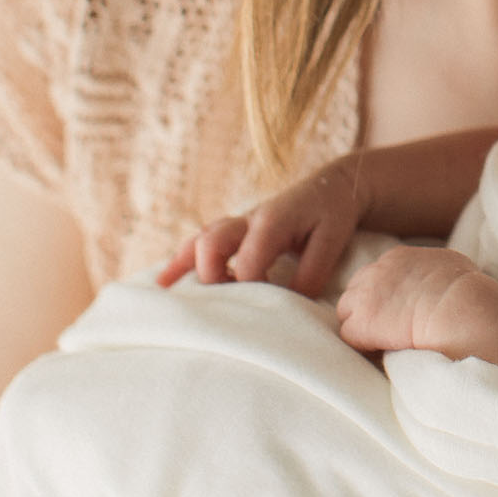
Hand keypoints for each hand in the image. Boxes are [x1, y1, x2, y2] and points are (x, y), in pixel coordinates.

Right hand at [156, 154, 366, 298]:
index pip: (247, 263)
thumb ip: (312, 272)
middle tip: (225, 305)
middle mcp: (248, 219)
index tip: (264, 310)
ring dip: (187, 268)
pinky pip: (200, 241)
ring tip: (171, 299)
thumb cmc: (333, 213)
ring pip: (201, 240)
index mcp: (272, 222)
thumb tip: (289, 304)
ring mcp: (238, 223)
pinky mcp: (236, 229)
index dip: (250, 289)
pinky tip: (163, 283)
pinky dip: (180, 261)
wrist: (334, 185)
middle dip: (211, 277)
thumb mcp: (332, 241)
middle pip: (212, 244)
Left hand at [334, 245, 490, 356]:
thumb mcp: (451, 266)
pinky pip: (350, 337)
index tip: (396, 310)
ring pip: (348, 313)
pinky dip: (363, 346)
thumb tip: (443, 280)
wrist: (459, 308)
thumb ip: (435, 270)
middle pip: (356, 290)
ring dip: (362, 327)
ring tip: (383, 342)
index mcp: (398, 258)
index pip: (376, 275)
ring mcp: (366, 296)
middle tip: (386, 328)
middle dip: (368, 308)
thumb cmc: (466, 293)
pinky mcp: (362, 322)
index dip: (383, 296)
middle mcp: (377, 271)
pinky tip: (382, 351)